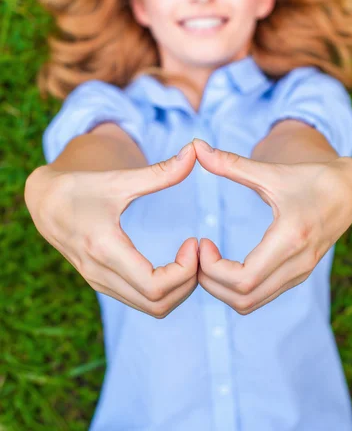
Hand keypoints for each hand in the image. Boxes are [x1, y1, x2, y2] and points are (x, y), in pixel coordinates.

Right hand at [24, 143, 198, 318]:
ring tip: (190, 257)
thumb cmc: (82, 186)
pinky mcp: (102, 283)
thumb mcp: (120, 178)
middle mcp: (100, 273)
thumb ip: (160, 171)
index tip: (194, 241)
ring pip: (151, 308)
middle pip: (158, 304)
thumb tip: (194, 151)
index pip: (155, 286)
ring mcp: (100, 282)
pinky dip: (165, 290)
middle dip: (188, 282)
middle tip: (199, 251)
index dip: (185, 271)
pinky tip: (175, 264)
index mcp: (104, 248)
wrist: (44, 202)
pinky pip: (140, 301)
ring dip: (179, 289)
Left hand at [192, 138, 351, 314]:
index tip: (201, 243)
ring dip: (221, 288)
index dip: (213, 268)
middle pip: (243, 299)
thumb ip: (231, 163)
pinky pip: (260, 296)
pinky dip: (235, 288)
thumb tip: (195, 146)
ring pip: (250, 303)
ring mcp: (298, 273)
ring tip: (207, 259)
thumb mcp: (270, 171)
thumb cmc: (308, 178)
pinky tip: (224, 264)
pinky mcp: (296, 275)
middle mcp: (297, 263)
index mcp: (290, 238)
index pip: (243, 279)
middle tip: (197, 254)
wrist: (346, 191)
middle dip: (210, 282)